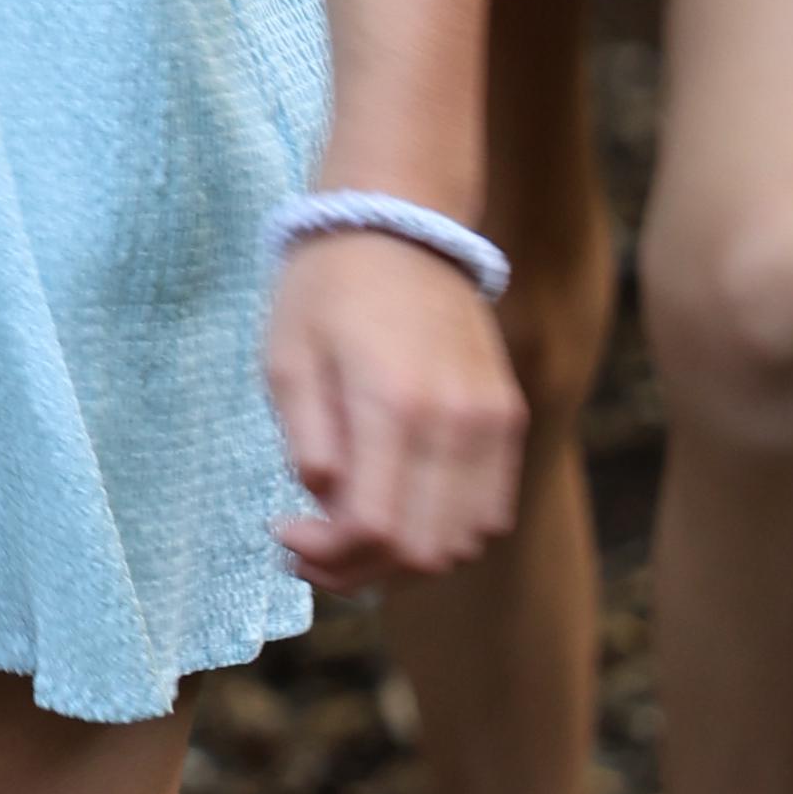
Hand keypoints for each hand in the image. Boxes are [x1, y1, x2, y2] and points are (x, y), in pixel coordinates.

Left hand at [265, 228, 521, 594]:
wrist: (399, 221)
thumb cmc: (327, 290)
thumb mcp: (286, 362)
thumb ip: (307, 445)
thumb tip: (326, 510)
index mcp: (391, 404)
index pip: (374, 531)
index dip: (326, 556)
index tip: (284, 533)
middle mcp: (455, 421)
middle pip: (423, 554)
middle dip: (358, 571)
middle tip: (309, 547)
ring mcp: (492, 421)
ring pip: (464, 545)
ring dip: (405, 561)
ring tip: (350, 533)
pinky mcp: (508, 416)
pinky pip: (490, 512)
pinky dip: (445, 533)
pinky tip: (398, 508)